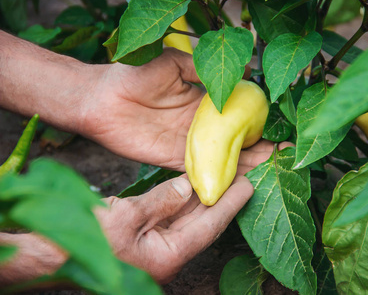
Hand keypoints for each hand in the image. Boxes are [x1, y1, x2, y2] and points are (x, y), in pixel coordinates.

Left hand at [82, 49, 271, 171]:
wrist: (101, 99)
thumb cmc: (134, 73)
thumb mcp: (174, 62)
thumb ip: (205, 69)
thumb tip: (241, 71)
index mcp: (203, 102)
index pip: (238, 113)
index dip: (259, 120)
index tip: (281, 126)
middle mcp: (200, 126)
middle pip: (236, 140)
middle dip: (261, 147)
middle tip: (286, 155)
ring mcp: (190, 145)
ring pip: (224, 158)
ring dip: (248, 165)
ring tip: (275, 169)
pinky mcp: (175, 161)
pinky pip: (203, 172)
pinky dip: (222, 178)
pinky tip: (244, 182)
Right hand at [95, 175, 253, 282]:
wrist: (53, 254)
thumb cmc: (83, 241)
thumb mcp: (124, 217)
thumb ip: (160, 201)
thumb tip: (187, 186)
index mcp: (167, 257)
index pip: (209, 226)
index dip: (230, 203)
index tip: (250, 185)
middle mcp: (167, 255)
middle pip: (203, 223)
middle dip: (222, 198)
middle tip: (242, 175)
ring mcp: (156, 248)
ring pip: (187, 219)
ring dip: (203, 198)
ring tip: (222, 175)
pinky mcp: (145, 239)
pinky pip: (170, 217)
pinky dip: (181, 200)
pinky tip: (190, 184)